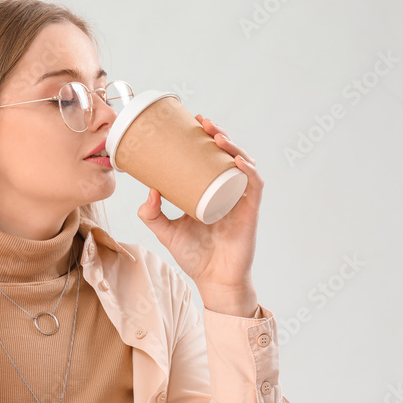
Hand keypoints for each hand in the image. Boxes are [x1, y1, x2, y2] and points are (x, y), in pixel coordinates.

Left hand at [137, 114, 262, 298]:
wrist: (213, 280)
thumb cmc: (194, 256)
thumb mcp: (165, 231)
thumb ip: (151, 213)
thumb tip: (148, 189)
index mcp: (210, 191)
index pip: (210, 158)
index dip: (205, 138)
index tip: (192, 122)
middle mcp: (227, 191)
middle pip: (227, 155)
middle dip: (217, 134)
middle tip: (202, 122)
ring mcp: (240, 199)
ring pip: (243, 164)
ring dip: (232, 146)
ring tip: (216, 135)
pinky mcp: (250, 211)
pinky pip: (254, 184)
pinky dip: (248, 170)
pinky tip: (237, 160)